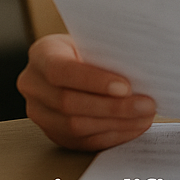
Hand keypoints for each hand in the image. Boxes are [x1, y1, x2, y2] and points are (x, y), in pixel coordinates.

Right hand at [17, 33, 155, 150]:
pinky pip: (82, 141)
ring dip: (116, 123)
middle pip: (69, 103)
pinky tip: (134, 126)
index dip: (93, 81)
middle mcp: (33, 85)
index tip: (125, 87)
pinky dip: (112, 135)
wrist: (77, 59)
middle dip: (112, 107)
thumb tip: (141, 67)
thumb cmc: (90, 45)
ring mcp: (40, 113)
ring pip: (75, 127)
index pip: (61, 70)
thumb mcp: (94, 39)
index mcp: (42, 54)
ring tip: (145, 116)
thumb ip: (108, 51)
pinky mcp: (53, 133)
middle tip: (146, 105)